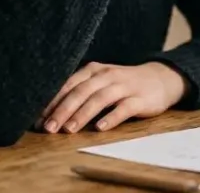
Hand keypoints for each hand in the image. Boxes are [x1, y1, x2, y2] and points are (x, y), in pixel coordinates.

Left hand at [37, 61, 186, 133]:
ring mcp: (125, 86)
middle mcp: (107, 75)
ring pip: (100, 99)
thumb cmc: (123, 84)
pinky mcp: (140, 99)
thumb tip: (50, 113)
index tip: (38, 119)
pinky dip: (111, 117)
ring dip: (82, 114)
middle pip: (81, 91)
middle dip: (63, 110)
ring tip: (69, 130)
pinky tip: (100, 128)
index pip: (69, 84)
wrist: (161, 79)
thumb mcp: (101, 81)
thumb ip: (80, 92)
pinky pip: (124, 108)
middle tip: (49, 128)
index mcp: (94, 70)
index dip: (52, 101)